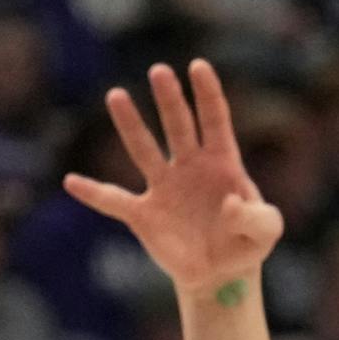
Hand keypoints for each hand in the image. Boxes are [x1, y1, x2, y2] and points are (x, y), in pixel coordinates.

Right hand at [63, 60, 283, 298]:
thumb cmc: (245, 242)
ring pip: (144, 149)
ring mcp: (163, 187)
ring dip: (130, 124)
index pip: (215, 121)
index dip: (208, 94)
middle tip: (160, 71)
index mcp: (221, 163)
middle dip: (170, 99)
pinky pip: (114, 201)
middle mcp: (188, 166)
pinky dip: (93, 193)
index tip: (198, 66)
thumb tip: (229, 205)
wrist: (221, 273)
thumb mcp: (266, 232)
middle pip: (178, 126)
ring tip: (117, 95)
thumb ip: (257, 218)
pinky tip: (72, 182)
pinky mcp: (144, 214)